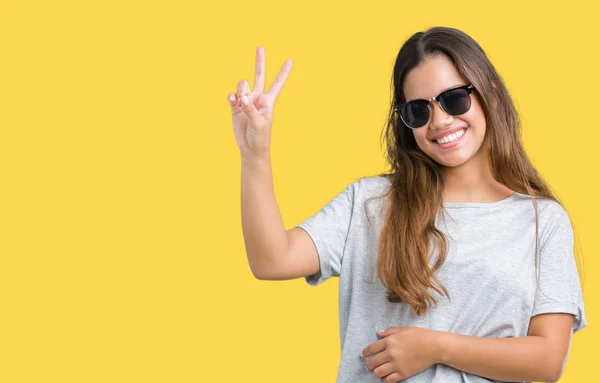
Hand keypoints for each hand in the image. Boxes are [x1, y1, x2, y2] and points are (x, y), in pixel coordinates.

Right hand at [227, 46, 291, 160]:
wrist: (250, 148)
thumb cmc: (260, 137)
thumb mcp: (259, 124)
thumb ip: (250, 110)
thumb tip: (242, 98)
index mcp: (268, 101)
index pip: (277, 84)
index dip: (283, 72)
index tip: (290, 60)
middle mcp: (257, 98)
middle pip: (259, 76)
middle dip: (259, 61)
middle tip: (260, 47)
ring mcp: (246, 101)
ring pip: (242, 85)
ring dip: (241, 91)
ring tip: (241, 103)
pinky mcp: (235, 107)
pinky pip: (232, 96)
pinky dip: (231, 97)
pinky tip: (233, 101)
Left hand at [360, 327, 438, 381]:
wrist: (433, 346)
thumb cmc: (420, 335)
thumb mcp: (403, 329)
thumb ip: (389, 332)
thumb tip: (379, 333)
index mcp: (389, 341)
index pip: (371, 348)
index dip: (365, 352)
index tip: (362, 355)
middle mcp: (390, 353)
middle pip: (373, 362)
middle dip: (368, 365)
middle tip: (368, 366)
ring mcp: (396, 364)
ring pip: (379, 372)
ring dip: (375, 373)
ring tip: (376, 373)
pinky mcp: (403, 373)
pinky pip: (390, 380)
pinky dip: (385, 380)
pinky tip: (385, 378)